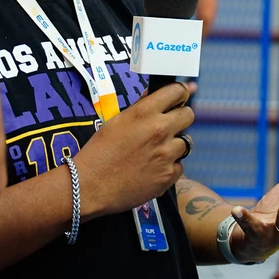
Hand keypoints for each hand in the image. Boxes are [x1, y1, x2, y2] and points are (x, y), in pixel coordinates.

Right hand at [73, 82, 192, 220]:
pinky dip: (169, 167)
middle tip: (167, 127)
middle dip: (179, 118)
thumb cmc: (99, 152)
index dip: (179, 94)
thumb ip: (142, 106)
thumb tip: (157, 94)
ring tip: (155, 152)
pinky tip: (153, 169)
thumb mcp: (117, 121)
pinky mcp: (168, 175)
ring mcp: (166, 154)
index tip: (178, 100)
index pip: (177, 91)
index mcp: (145, 113)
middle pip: (188, 115)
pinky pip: (179, 166)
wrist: (89, 186)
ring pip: (186, 142)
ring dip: (174, 145)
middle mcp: (159, 130)